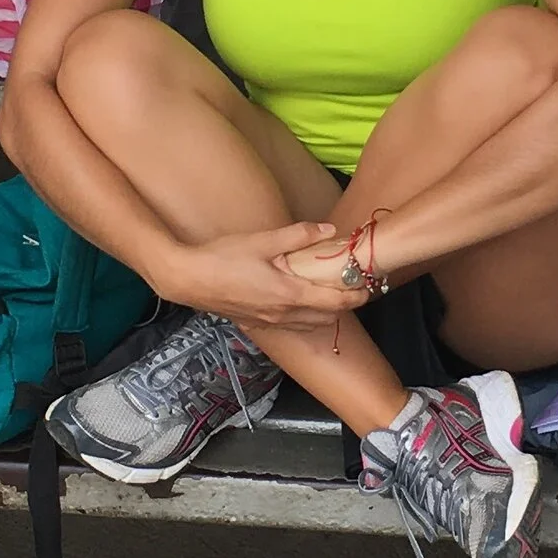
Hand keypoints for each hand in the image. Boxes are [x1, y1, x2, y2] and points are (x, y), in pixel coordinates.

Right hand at [167, 221, 363, 340]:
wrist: (188, 280)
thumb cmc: (222, 259)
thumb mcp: (262, 241)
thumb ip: (298, 235)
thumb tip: (328, 230)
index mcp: (288, 294)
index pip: (334, 303)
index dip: (356, 296)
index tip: (369, 287)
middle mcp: (282, 314)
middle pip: (326, 318)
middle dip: (345, 306)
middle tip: (355, 289)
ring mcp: (269, 322)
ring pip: (309, 325)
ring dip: (326, 314)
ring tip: (333, 296)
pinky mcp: (256, 323)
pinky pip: (291, 326)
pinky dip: (306, 318)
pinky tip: (302, 303)